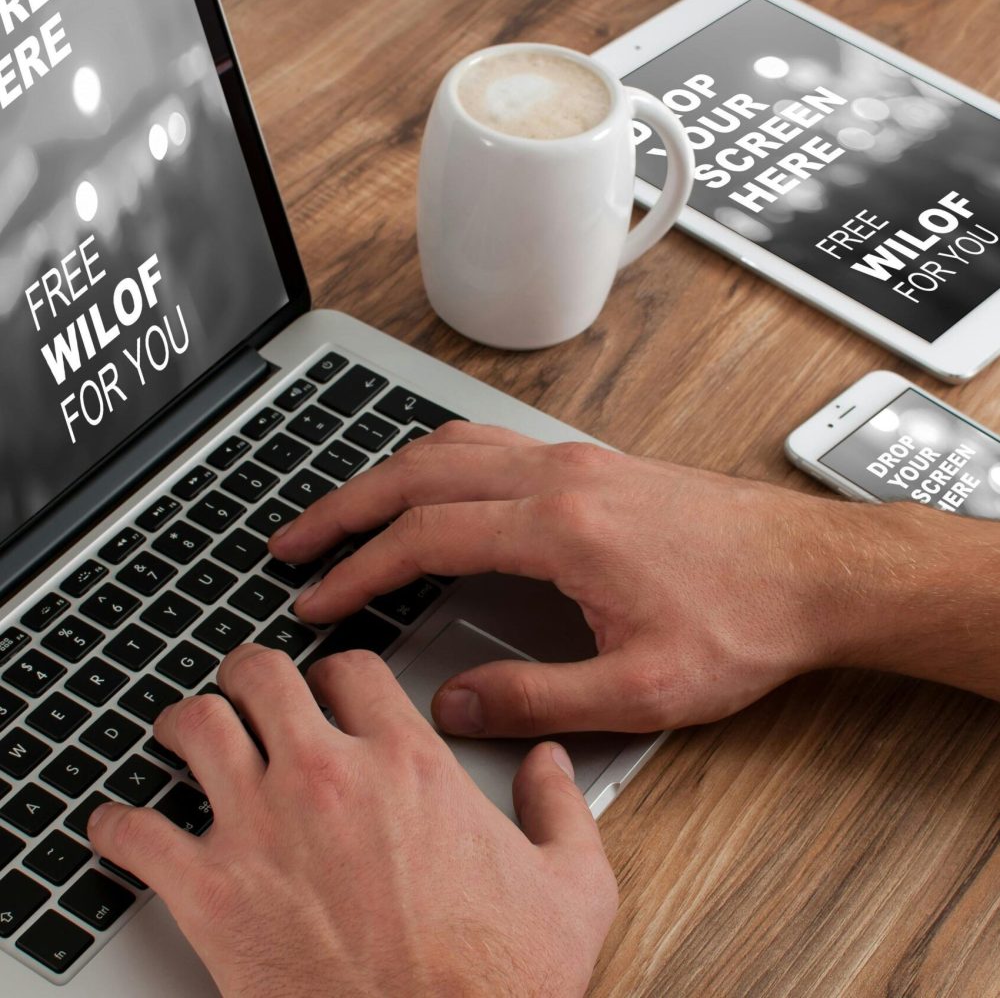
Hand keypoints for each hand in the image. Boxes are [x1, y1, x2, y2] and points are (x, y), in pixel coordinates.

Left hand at [88, 646, 615, 996]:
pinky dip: (116, 826)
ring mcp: (264, 828)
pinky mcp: (213, 896)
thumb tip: (551, 764)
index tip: (329, 684)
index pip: (353, 669)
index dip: (337, 669)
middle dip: (251, 672)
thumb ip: (562, 807)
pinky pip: (138, 835)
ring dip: (185, 722)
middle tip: (247, 684)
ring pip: (198, 727)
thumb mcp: (572, 886)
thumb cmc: (495, 983)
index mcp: (408, 764)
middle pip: (263, 676)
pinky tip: (117, 828)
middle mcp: (329, 778)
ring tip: (183, 729)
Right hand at [269, 422, 899, 736]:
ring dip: (386, 477)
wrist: (813, 568)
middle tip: (293, 541)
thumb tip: (455, 702)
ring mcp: (574, 461)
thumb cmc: (742, 620)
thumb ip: (538, 700)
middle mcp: (558, 476)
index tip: (317, 597)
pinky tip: (428, 485)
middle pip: (419, 474)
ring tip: (341, 511)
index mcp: (561, 527)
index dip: (359, 568)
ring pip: (451, 448)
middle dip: (345, 507)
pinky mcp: (591, 465)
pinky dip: (436, 461)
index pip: (426, 537)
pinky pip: (489, 445)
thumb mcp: (641, 688)